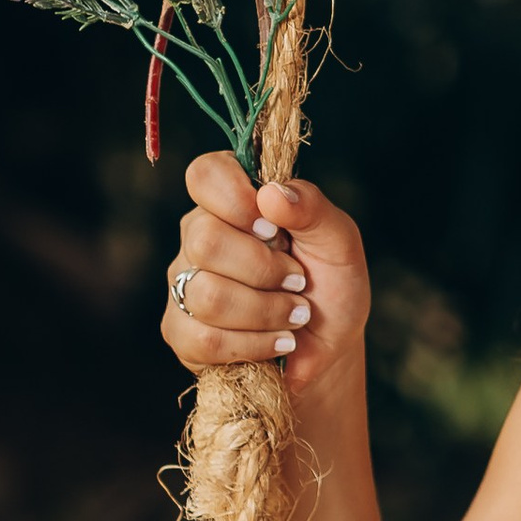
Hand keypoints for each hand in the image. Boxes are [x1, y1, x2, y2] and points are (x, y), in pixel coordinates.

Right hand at [161, 154, 370, 405]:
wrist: (328, 345)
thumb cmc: (332, 283)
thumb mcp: (339, 240)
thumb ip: (312, 208)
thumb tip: (272, 193)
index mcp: (233, 200)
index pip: (205, 175)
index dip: (236, 200)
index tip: (274, 229)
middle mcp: (199, 235)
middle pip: (205, 241)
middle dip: (264, 269)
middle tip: (298, 280)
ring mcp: (184, 283)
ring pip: (206, 296)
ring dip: (266, 311)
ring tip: (295, 315)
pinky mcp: (181, 331)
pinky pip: (203, 340)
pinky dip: (254, 345)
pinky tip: (277, 342)